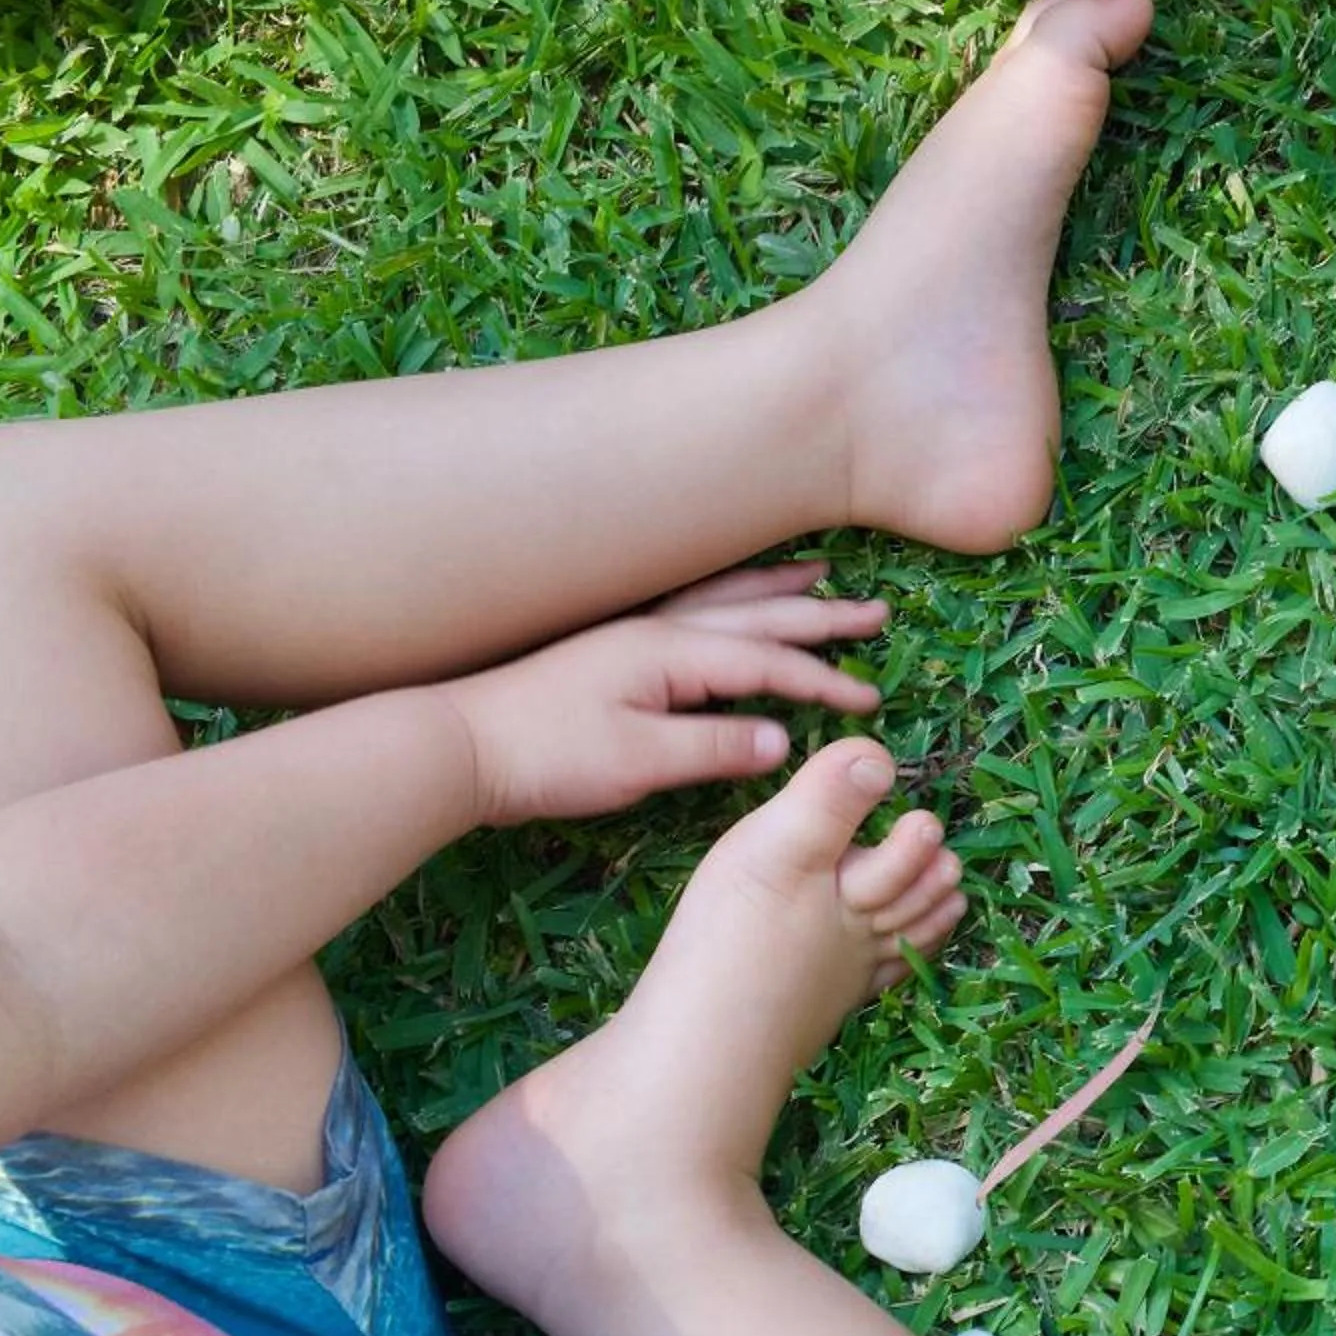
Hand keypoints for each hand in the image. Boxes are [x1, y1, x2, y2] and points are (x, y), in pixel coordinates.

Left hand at [439, 564, 890, 826]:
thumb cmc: (546, 755)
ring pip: (724, 599)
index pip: (767, 663)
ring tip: (821, 573)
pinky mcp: (613, 647)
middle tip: (877, 613)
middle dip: (821, 615)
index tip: (867, 702)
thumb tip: (782, 742)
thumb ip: (715, 747)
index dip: (822, 682)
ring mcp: (633, 632)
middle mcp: (658, 628)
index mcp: (671, 653)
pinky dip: (729, 593)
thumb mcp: (639, 762)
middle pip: (757, 614)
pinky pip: (692, 605)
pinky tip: (734, 595)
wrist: (458, 744)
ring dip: (777, 588)